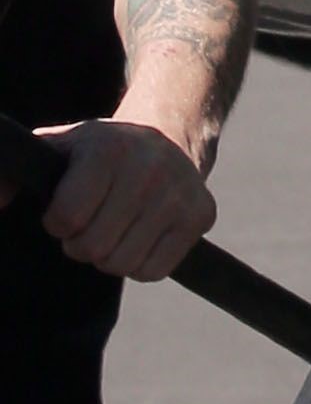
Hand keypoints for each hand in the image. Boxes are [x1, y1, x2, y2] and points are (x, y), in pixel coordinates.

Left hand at [37, 111, 214, 278]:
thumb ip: (15, 174)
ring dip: (111, 255)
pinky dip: (141, 264)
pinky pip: (153, 271)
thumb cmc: (101, 151)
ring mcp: (178, 193)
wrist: (170, 133)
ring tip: (116, 229)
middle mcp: (148, 168)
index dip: (58, 223)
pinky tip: (142, 236)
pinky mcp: (200, 215)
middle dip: (82, 243)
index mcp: (108, 149)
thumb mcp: (59, 148)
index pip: (65, 218)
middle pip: (92, 248)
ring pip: (122, 264)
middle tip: (90, 223)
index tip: (65, 210)